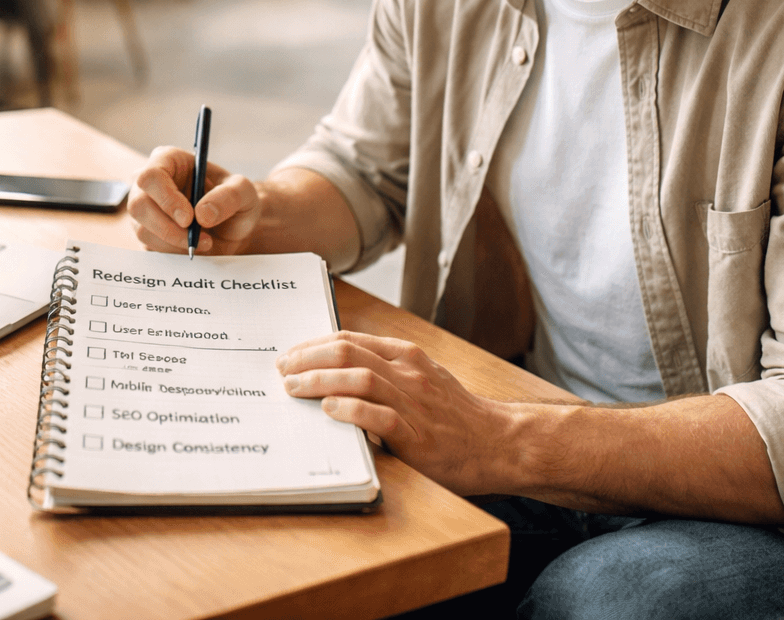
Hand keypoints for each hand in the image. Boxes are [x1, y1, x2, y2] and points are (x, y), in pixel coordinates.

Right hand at [128, 146, 261, 254]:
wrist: (232, 228)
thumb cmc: (234, 201)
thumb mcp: (244, 192)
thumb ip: (229, 196)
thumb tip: (202, 214)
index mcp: (169, 161)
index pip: (151, 176)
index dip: (166, 198)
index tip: (188, 218)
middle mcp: (150, 185)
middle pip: (139, 205)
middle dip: (167, 228)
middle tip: (196, 239)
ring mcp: (145, 211)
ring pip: (142, 230)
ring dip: (174, 243)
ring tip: (205, 243)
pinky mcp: (147, 234)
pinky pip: (150, 248)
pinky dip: (174, 253)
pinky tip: (194, 249)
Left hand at [277, 331, 513, 495]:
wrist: (500, 443)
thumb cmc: (456, 416)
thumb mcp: (423, 380)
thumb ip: (386, 373)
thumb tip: (335, 374)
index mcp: (407, 357)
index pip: (351, 341)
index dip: (314, 346)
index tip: (290, 355)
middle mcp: (409, 373)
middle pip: (348, 354)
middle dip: (308, 359)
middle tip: (282, 370)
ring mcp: (415, 402)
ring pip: (360, 379)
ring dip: (320, 381)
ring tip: (294, 388)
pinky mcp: (419, 435)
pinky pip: (380, 416)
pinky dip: (352, 410)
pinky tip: (330, 410)